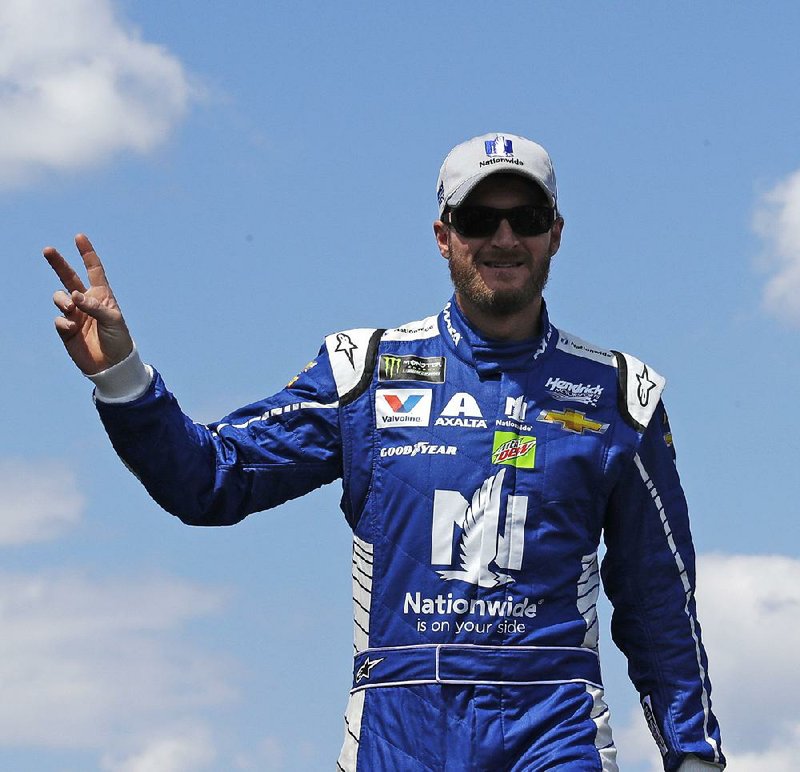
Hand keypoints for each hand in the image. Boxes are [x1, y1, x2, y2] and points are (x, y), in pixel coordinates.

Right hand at [43, 234, 133, 374]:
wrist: (112, 365)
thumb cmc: (119, 340)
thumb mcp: (113, 321)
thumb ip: (94, 306)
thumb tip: (74, 296)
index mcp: (102, 296)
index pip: (94, 271)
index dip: (87, 254)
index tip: (79, 237)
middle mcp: (86, 302)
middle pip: (69, 278)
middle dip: (58, 264)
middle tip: (48, 250)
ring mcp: (75, 315)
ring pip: (59, 297)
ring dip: (61, 300)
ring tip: (70, 308)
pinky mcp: (66, 329)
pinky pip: (58, 319)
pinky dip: (63, 322)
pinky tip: (72, 329)